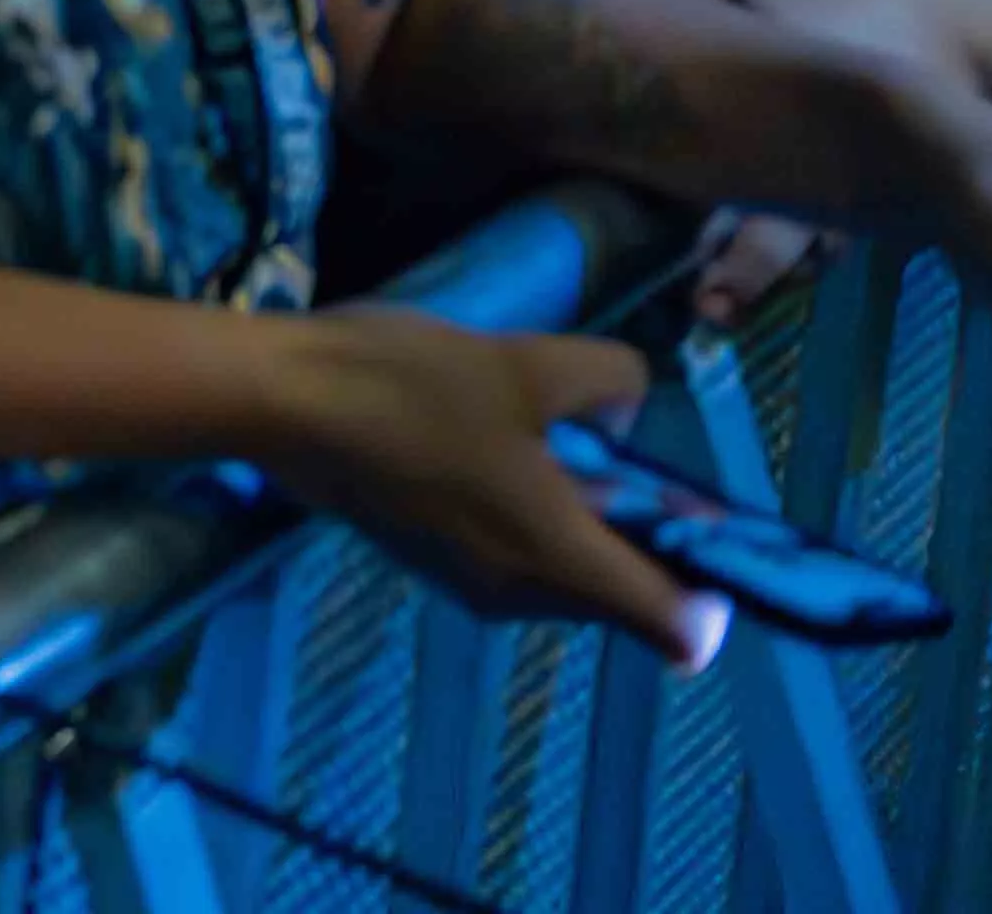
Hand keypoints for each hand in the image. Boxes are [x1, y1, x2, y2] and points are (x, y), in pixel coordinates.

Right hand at [254, 311, 714, 662]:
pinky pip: (516, 554)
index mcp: (561, 562)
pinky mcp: (433, 559)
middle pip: (627, 594)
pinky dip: (529, 512)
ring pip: (569, 570)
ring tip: (544, 429)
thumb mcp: (529, 362)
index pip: (683, 630)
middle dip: (642, 530)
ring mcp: (472, 583)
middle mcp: (523, 594)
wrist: (275, 400)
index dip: (716, 587)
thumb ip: (609, 382)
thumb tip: (624, 407)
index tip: (697, 521)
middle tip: (619, 448)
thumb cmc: (408, 388)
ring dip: (581, 514)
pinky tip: (489, 437)